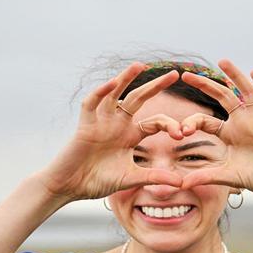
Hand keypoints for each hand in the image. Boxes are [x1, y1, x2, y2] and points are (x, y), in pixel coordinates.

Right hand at [35, 62, 188, 201]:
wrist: (70, 187)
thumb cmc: (97, 181)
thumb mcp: (131, 178)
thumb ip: (155, 177)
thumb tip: (181, 183)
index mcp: (130, 135)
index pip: (155, 122)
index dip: (170, 125)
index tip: (180, 134)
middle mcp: (117, 124)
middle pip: (139, 99)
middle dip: (156, 86)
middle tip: (175, 74)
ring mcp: (101, 122)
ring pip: (115, 93)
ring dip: (126, 78)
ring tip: (140, 65)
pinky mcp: (85, 124)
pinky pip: (92, 103)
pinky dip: (101, 92)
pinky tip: (112, 83)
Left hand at [177, 59, 252, 198]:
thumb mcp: (230, 177)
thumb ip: (207, 177)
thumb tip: (181, 184)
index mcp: (228, 134)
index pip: (205, 120)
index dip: (191, 122)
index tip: (182, 131)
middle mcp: (242, 122)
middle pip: (222, 97)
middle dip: (205, 85)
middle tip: (187, 75)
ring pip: (246, 90)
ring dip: (235, 75)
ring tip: (222, 61)